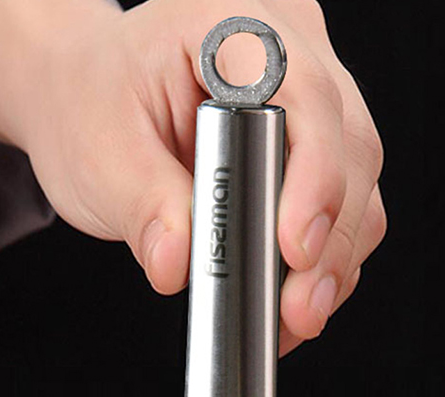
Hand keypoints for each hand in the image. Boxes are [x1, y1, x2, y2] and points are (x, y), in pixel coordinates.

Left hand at [0, 0, 384, 353]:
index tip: (295, 248)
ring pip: (359, 188)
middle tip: (298, 310)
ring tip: (292, 319)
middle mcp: (290, 56)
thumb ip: (142, 205)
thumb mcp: (98, 151)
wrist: (85, 101)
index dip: (313, 175)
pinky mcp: (312, 156)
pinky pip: (344, 214)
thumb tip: (177, 263)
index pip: (306, 94)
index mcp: (233, 28)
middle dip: (329, 240)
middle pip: (350, 148)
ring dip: (333, 262)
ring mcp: (310, 107)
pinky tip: (290, 306)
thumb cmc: (91, 104)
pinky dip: (323, 266)